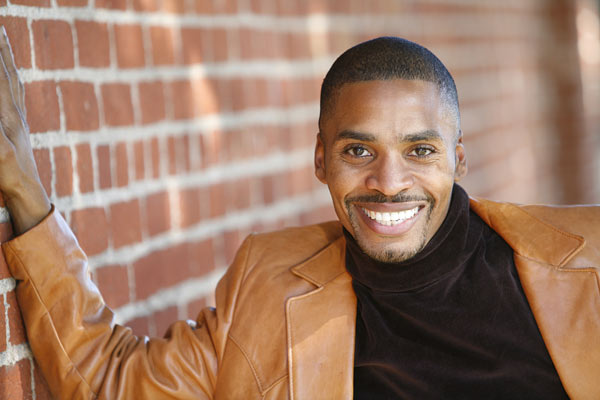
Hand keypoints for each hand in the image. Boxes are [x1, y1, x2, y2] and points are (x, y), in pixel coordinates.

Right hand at [0, 27, 50, 234]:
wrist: (28, 191)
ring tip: (1, 37)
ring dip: (5, 57)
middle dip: (0, 46)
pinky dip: (10, 76)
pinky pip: (15, 93)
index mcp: (7, 114)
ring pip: (12, 79)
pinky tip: (9, 74)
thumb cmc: (10, 175)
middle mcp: (15, 111)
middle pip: (6, 71)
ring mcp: (18, 117)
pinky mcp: (19, 125)